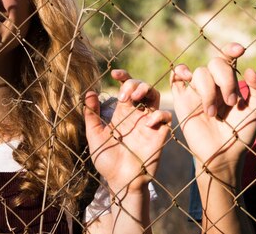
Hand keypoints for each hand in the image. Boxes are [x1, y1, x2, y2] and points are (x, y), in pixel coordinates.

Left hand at [85, 70, 170, 193]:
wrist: (120, 182)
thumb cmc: (107, 160)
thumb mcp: (95, 136)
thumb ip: (92, 116)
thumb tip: (89, 93)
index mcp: (123, 112)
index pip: (127, 87)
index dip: (124, 76)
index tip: (114, 74)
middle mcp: (137, 114)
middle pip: (143, 87)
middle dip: (135, 84)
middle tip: (124, 94)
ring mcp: (149, 123)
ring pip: (155, 96)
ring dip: (147, 91)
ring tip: (135, 97)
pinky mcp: (159, 134)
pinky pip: (166, 117)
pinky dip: (159, 115)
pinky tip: (147, 122)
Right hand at [171, 43, 255, 182]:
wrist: (224, 154)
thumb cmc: (242, 132)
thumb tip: (249, 69)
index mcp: (229, 81)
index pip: (228, 57)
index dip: (231, 49)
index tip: (240, 50)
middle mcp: (213, 82)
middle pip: (215, 63)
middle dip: (225, 80)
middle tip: (231, 102)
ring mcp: (196, 90)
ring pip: (199, 73)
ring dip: (209, 91)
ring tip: (213, 113)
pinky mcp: (182, 100)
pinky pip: (176, 79)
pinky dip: (179, 72)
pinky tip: (185, 77)